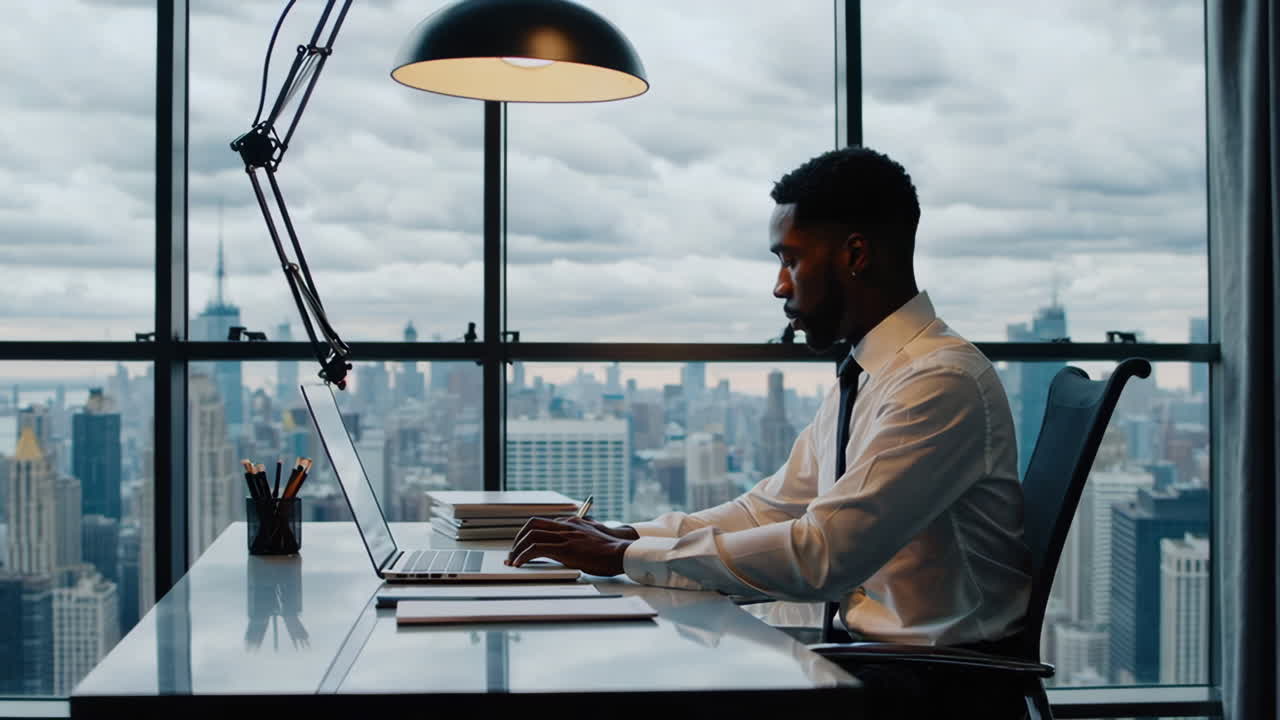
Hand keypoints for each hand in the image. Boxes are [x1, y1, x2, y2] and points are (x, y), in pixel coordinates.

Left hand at [505, 516, 633, 576]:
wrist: (624, 551)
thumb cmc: (612, 548)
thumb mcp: (594, 535)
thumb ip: (581, 535)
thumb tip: (570, 545)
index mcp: (572, 522)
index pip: (543, 523)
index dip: (528, 534)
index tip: (521, 546)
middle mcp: (567, 525)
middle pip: (532, 525)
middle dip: (518, 539)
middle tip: (513, 553)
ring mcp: (566, 536)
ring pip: (531, 535)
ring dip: (517, 548)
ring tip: (513, 561)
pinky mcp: (566, 549)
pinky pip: (537, 549)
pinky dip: (524, 556)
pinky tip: (519, 565)